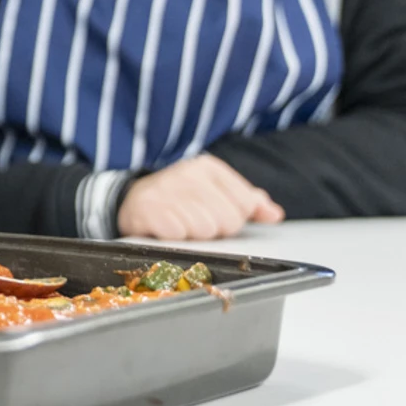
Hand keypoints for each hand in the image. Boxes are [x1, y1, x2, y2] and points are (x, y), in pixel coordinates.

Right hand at [117, 154, 284, 240]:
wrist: (131, 200)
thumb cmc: (180, 199)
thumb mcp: (214, 192)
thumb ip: (247, 202)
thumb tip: (274, 214)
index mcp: (208, 167)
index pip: (245, 204)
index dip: (233, 218)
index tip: (215, 214)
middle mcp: (187, 173)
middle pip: (228, 221)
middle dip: (215, 230)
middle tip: (195, 223)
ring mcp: (165, 189)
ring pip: (205, 230)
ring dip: (193, 236)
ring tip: (180, 226)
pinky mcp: (146, 208)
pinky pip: (178, 234)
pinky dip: (173, 237)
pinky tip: (166, 229)